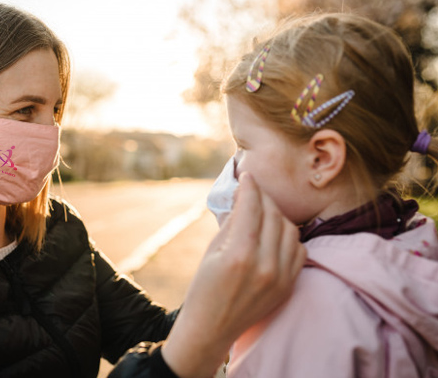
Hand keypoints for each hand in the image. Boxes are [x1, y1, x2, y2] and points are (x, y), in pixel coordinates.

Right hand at [161, 172, 305, 377]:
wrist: (212, 328)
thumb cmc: (204, 287)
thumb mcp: (211, 251)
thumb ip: (232, 222)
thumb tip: (244, 196)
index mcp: (238, 255)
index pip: (251, 207)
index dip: (249, 186)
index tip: (246, 176)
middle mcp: (264, 265)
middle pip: (273, 214)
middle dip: (262, 197)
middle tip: (253, 192)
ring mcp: (280, 277)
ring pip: (290, 229)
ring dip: (276, 215)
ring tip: (262, 213)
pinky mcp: (289, 285)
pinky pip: (299, 249)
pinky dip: (288, 237)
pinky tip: (274, 235)